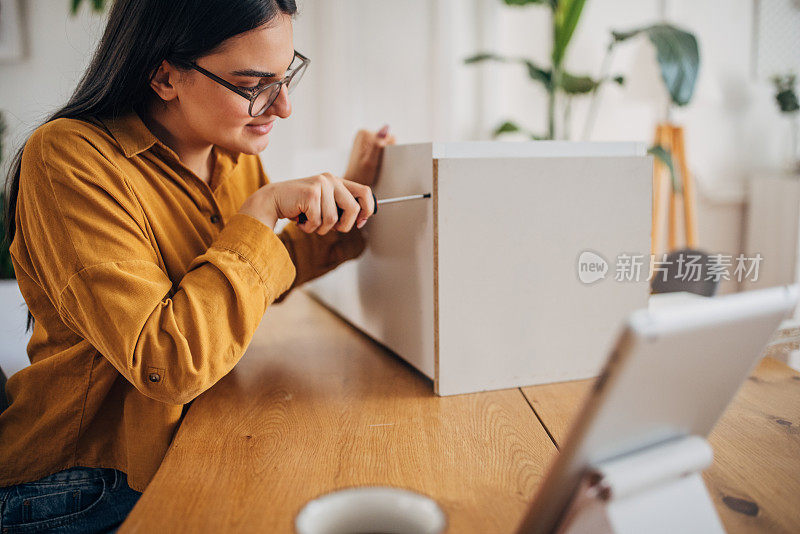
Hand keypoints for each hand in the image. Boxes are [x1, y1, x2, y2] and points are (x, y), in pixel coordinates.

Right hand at [238, 173, 375, 233]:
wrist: (272, 201)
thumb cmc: (300, 206)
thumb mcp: (324, 204)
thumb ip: (341, 207)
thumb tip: (362, 219)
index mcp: (337, 181)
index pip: (365, 192)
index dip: (367, 210)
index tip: (359, 223)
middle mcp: (331, 179)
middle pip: (353, 209)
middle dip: (343, 226)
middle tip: (328, 227)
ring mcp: (321, 185)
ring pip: (333, 220)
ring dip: (321, 228)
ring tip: (309, 221)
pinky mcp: (311, 194)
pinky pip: (318, 222)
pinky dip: (309, 228)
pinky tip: (300, 220)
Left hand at [343, 124, 396, 185]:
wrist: (353, 182)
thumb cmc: (361, 175)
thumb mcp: (370, 161)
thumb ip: (377, 144)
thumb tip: (386, 127)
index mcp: (364, 133)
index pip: (390, 138)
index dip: (389, 151)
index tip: (379, 159)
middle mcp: (363, 132)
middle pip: (387, 140)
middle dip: (385, 152)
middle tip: (376, 163)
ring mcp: (365, 138)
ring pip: (385, 144)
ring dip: (382, 155)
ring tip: (374, 164)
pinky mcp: (367, 144)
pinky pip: (380, 147)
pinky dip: (379, 156)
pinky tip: (373, 163)